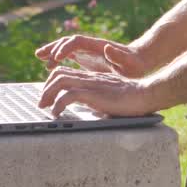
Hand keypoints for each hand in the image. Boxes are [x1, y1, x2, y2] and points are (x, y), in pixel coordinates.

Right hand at [35, 34, 150, 77]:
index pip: (77, 42)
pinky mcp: (87, 58)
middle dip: (53, 47)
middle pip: (67, 42)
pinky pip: (68, 56)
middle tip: (40, 56)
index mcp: (98, 46)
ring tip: (39, 57)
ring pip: (65, 48)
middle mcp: (90, 46)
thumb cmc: (135, 64)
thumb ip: (118, 56)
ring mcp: (88, 51)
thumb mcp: (129, 62)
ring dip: (52, 52)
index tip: (56, 58)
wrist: (140, 62)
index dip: (65, 48)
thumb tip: (106, 47)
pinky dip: (58, 59)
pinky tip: (50, 66)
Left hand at [38, 66, 161, 116]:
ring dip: (48, 94)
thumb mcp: (108, 95)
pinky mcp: (93, 93)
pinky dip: (58, 104)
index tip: (48, 96)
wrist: (145, 94)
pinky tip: (57, 114)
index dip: (52, 82)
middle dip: (45, 88)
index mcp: (92, 78)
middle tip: (41, 104)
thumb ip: (96, 97)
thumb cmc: (131, 99)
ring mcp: (91, 84)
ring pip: (60, 81)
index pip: (65, 72)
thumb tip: (87, 107)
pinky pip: (69, 95)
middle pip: (58, 74)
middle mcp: (89, 78)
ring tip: (45, 108)